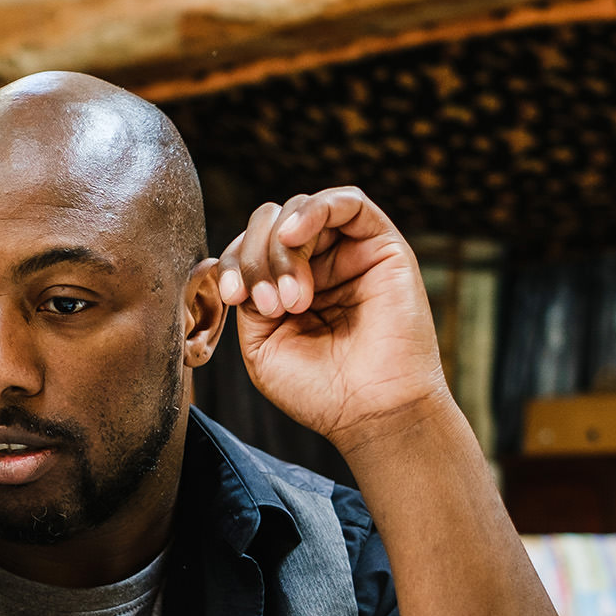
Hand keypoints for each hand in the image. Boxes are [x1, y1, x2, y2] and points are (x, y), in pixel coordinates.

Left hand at [216, 187, 452, 453]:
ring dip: (283, 247)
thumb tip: (239, 262)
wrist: (373, 413)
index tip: (232, 298)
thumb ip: (247, 298)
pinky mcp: (382, 246)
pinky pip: (348, 201)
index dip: (233, 263)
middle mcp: (319, 266)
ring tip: (291, 297)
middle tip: (272, 306)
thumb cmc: (321, 392)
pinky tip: (294, 234)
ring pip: (301, 211)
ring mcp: (350, 254)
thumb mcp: (262, 345)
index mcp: (287, 288)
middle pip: (272, 224)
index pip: (249, 249)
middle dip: (258, 258)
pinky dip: (315, 209)